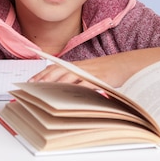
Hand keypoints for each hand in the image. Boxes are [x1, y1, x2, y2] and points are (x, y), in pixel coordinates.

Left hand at [29, 47, 159, 87]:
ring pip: (65, 77)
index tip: (28, 83)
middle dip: (40, 81)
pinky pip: (82, 84)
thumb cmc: (115, 72)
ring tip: (39, 93)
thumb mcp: (95, 76)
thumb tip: (68, 92)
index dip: (40, 75)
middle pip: (55, 72)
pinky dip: (72, 90)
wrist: (133, 65)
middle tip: (27, 89)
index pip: (55, 69)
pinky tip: (63, 95)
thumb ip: (82, 82)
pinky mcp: (99, 78)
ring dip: (51, 85)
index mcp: (79, 66)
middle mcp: (81, 67)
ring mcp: (90, 72)